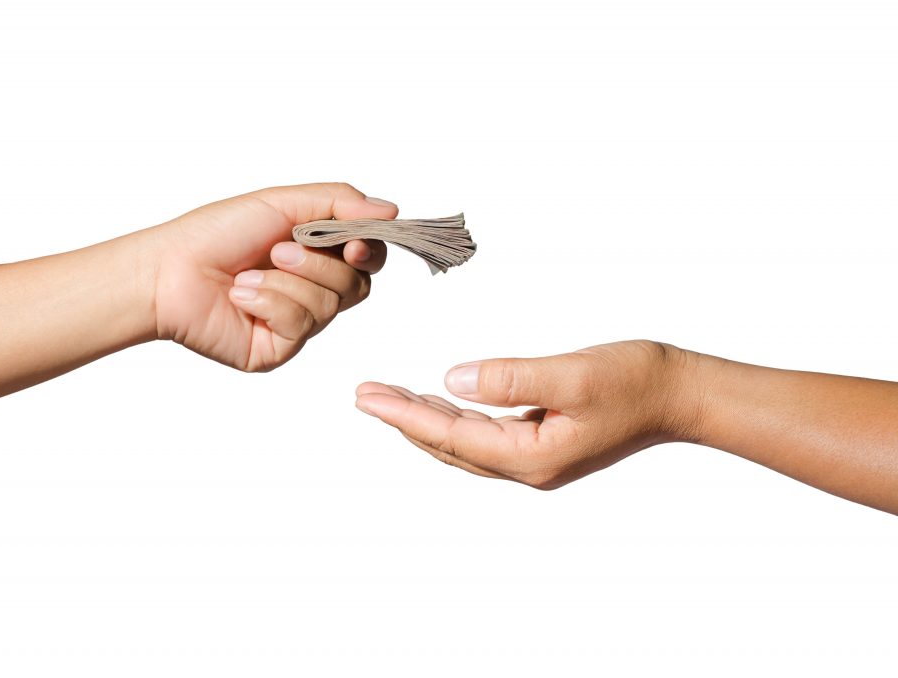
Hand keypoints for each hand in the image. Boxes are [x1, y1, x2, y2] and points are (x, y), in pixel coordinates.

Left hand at [150, 183, 396, 371]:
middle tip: (278, 251)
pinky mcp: (278, 349)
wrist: (168, 270)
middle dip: (319, 264)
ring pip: (329, 307)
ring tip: (249, 274)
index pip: (368, 258)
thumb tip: (391, 210)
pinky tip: (241, 297)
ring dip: (287, 282)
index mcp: (316, 254)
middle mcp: (312, 290)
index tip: (354, 243)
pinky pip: (300, 327)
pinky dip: (269, 303)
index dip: (370, 251)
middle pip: (357, 286)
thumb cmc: (216, 234)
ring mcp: (296, 323)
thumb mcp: (282, 203)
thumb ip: (339, 203)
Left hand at [355, 340, 702, 488]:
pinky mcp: (544, 443)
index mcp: (531, 457)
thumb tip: (451, 380)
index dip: (404, 416)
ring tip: (390, 399)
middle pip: (449, 445)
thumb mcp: (572, 375)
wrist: (680, 394)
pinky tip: (441, 402)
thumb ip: (510, 379)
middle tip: (364, 396)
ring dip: (426, 420)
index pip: (450, 435)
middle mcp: (528, 467)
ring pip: (464, 443)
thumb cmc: (635, 380)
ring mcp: (536, 459)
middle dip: (404, 420)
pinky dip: (456, 418)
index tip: (367, 397)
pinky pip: (484, 436)